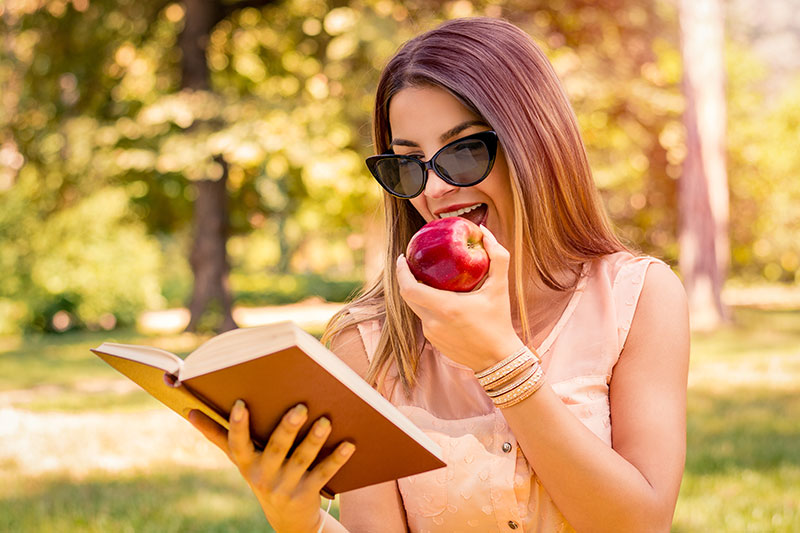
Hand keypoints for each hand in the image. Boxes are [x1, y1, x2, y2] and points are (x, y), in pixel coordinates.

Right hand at [188, 401, 354, 532]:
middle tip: (300, 407)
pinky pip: (324, 473)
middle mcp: (264, 475)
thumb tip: (189, 411)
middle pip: (275, 448)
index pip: (237, 444)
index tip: (240, 404)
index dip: (237, 425)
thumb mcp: (240, 459)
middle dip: (287, 428)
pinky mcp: (308, 492)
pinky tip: (349, 443)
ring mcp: (286, 485)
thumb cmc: (263, 473)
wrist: (287, 518)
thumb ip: (217, 435)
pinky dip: (337, 458)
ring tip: (326, 420)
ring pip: (301, 459)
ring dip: (314, 440)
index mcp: (246, 463)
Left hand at [396, 224, 523, 370]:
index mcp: (445, 308)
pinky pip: (424, 319)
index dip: (401, 272)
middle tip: (410, 263)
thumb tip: (484, 232)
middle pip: (407, 297)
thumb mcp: (500, 287)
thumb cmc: (499, 321)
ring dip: (417, 293)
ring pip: (415, 308)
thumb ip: (497, 257)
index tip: (402, 257)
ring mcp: (431, 334)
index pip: (409, 288)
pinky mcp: (433, 342)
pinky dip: (427, 306)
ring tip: (425, 278)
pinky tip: (437, 298)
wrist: (498, 359)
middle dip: (405, 279)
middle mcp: (433, 322)